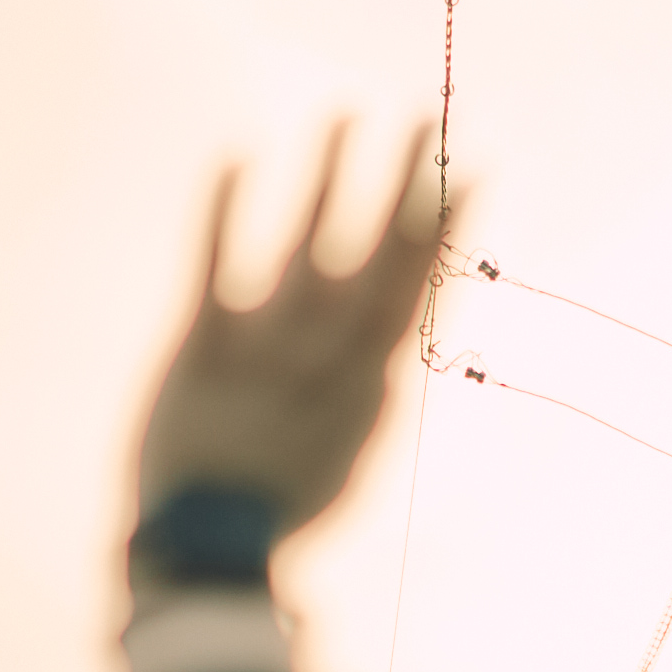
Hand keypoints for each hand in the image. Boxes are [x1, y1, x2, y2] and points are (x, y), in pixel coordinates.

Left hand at [134, 123, 440, 551]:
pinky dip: (225, 215)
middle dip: (403, 186)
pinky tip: (238, 155)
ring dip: (330, 181)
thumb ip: (370, 391)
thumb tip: (400, 346)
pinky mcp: (199, 353)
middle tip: (425, 113)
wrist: (209, 559)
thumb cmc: (281, 511)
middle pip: (376, 260)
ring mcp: (267, 357)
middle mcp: (328, 364)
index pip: (417, 291)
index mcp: (369, 387)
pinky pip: (215, 273)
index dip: (445, 228)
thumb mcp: (348, 455)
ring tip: (348, 112)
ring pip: (308, 254)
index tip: (472, 170)